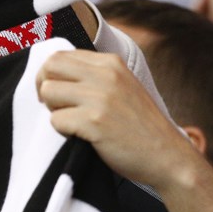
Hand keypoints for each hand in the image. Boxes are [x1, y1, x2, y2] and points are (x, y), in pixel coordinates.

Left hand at [35, 49, 199, 189]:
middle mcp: (106, 74)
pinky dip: (63, 132)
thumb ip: (95, 76)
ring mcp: (100, 97)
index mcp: (111, 63)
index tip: (57, 93)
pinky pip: (56, 120)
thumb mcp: (123, 87)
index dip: (50, 75)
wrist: (168, 156)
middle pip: (50, 67)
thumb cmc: (140, 126)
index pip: (61, 55)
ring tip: (73, 123)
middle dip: (44, 88)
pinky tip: (82, 137)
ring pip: (49, 92)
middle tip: (55, 107)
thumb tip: (55, 74)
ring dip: (54, 111)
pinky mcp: (95, 122)